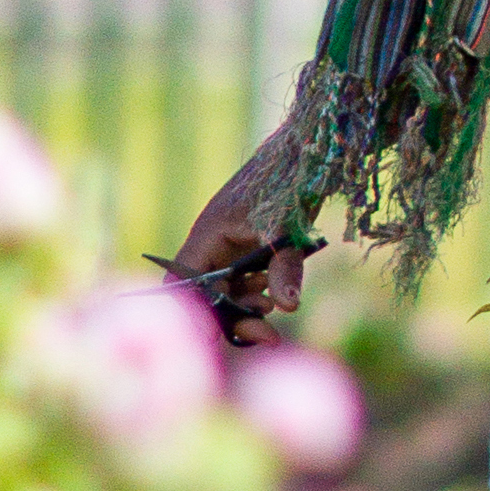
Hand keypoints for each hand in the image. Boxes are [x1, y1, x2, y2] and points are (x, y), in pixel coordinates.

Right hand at [174, 166, 308, 345]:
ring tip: (272, 307)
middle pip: (209, 293)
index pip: (183, 281)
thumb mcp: (287, 227)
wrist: (306, 152)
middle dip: (234, 316)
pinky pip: (245, 280)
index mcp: (208, 234)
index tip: (213, 338)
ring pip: (229, 290)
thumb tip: (288, 307)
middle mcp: (213, 243)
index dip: (194, 311)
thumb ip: (285, 267)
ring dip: (248, 306)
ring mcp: (231, 245)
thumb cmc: (288, 181)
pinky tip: (278, 296)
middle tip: (267, 336)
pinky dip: (259, 293)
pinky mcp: (250, 247)